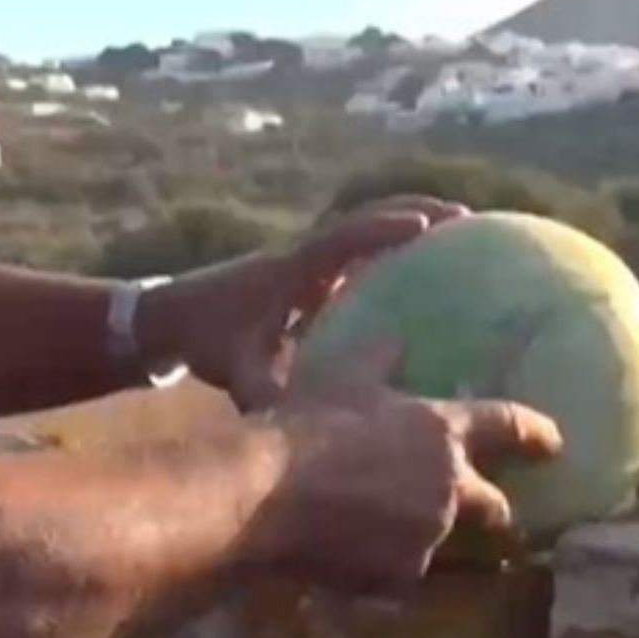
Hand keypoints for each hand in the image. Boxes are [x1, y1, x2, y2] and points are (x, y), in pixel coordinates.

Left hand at [138, 195, 468, 411]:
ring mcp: (306, 259)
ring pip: (364, 226)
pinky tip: (429, 262)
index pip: (342, 240)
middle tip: (467, 217)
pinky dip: (392, 243)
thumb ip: (264, 394)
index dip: (382, 228)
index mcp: (290, 271)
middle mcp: (302, 255)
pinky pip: (358, 247)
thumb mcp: (236, 370)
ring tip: (463, 227)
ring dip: (408, 218)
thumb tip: (294, 426)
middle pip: (363, 218)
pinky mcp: (308, 270)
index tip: (427, 224)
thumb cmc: (205, 338)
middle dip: (413, 211)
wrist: (171, 317)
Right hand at [244, 339, 563, 590]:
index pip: (506, 424)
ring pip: (436, 537)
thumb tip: (393, 340)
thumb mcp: (342, 381)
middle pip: (493, 506)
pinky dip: (380, 560)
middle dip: (493, 507)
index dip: (534, 432)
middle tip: (485, 508)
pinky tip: (345, 548)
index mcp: (439, 430)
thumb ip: (376, 363)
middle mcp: (448, 486)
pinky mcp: (400, 574)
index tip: (555, 442)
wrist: (268, 490)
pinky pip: (397, 568)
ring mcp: (428, 535)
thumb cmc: (306, 423)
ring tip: (373, 523)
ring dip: (416, 531)